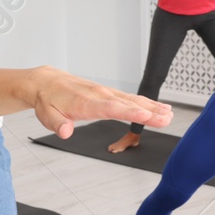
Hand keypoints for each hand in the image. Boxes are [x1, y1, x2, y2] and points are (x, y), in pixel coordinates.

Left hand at [28, 68, 172, 138]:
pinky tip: (156, 107)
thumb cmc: (48, 100)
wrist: (46, 82)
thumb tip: (65, 132)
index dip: (129, 113)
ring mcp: (104, 92)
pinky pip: (129, 98)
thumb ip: (58, 124)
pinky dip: (144, 102)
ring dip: (151, 107)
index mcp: (85, 103)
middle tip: (166, 119)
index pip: (111, 108)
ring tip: (168, 114)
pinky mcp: (107, 93)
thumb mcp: (47, 115)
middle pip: (127, 104)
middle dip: (148, 112)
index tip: (145, 117)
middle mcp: (98, 95)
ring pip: (132, 100)